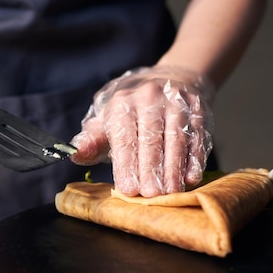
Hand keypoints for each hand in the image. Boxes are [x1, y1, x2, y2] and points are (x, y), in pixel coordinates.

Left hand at [70, 66, 213, 196]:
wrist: (169, 77)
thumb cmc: (131, 109)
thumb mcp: (106, 118)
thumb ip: (91, 139)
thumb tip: (75, 154)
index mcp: (122, 102)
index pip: (124, 136)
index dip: (126, 164)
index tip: (128, 188)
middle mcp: (150, 98)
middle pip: (152, 138)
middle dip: (151, 169)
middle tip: (151, 194)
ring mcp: (176, 102)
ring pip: (176, 138)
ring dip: (174, 168)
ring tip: (171, 192)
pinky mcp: (197, 109)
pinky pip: (197, 136)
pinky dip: (195, 158)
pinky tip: (192, 177)